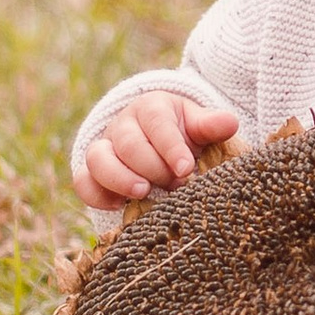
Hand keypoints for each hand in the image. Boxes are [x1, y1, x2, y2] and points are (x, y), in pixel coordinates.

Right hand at [72, 93, 238, 205]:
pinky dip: (97, 195)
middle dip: (151, 166)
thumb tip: (231, 123)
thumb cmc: (181, 133)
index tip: (186, 168)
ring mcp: (104, 148)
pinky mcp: (92, 173)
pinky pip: (84, 182)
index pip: (156, 122)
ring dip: (120, 178)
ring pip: (98, 159)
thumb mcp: (197, 125)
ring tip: (143, 193)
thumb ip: (211, 125)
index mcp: (151, 108)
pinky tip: (119, 206)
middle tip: (175, 183)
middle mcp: (123, 125)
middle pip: (128, 143)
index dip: (170, 146)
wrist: (156, 141)